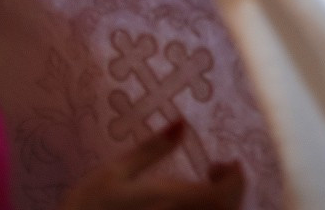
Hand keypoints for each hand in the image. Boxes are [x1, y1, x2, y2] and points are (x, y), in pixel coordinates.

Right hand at [61, 119, 244, 209]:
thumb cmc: (89, 208)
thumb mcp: (114, 172)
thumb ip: (152, 148)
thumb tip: (182, 122)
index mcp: (173, 201)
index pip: (225, 195)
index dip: (236, 178)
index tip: (225, 161)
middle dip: (231, 190)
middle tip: (215, 169)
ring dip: (221, 204)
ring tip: (205, 186)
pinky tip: (189, 204)